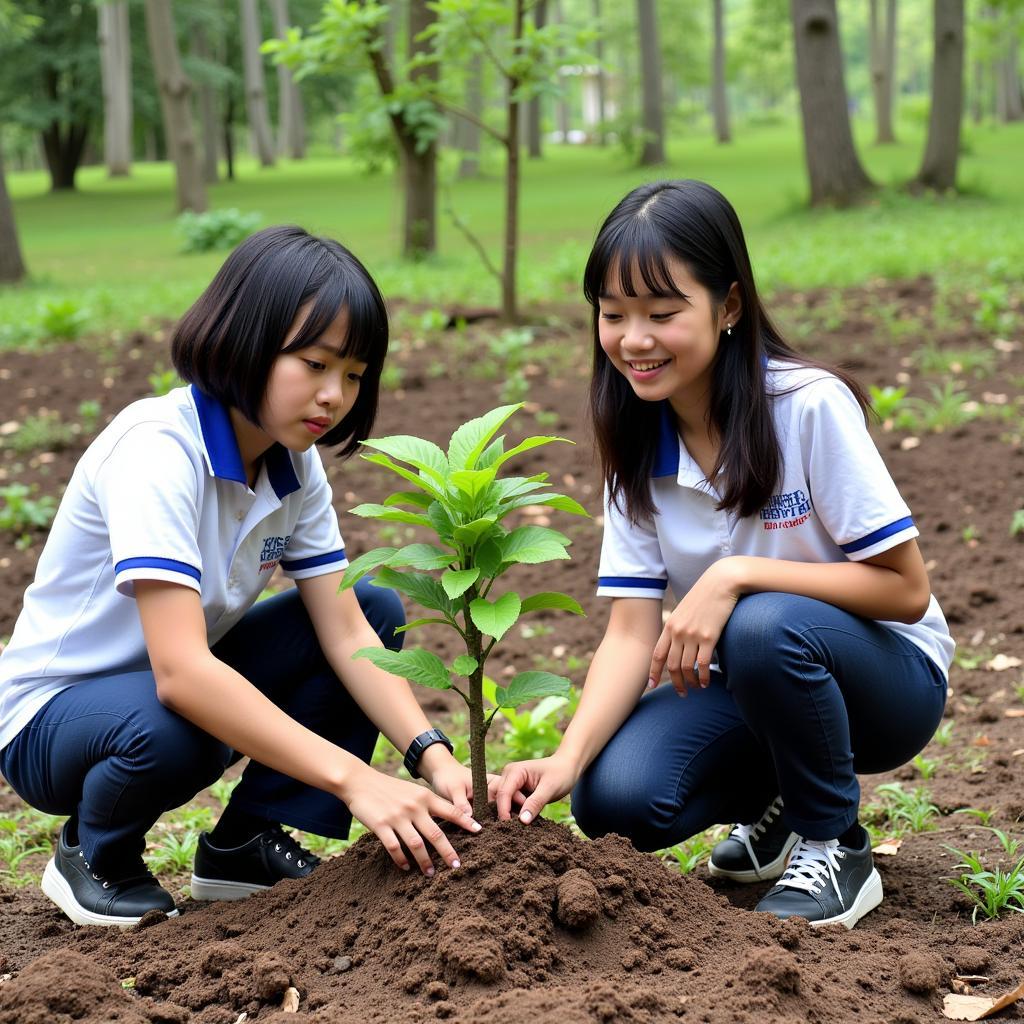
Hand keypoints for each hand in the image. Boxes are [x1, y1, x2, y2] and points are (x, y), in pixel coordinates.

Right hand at [341, 764, 480, 875]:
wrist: (360, 781)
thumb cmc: (389, 788)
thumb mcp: (412, 791)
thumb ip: (428, 804)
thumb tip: (448, 818)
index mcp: (424, 797)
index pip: (450, 810)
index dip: (465, 821)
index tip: (479, 831)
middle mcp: (414, 807)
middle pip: (436, 833)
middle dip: (448, 852)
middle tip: (457, 866)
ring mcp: (397, 817)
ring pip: (417, 844)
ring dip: (425, 861)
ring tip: (431, 874)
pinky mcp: (381, 825)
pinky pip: (394, 847)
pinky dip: (401, 860)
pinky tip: (406, 867)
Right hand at [494, 754, 579, 824]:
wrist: (568, 767)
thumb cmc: (560, 774)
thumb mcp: (550, 788)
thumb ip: (535, 803)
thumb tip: (522, 821)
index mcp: (514, 771)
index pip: (503, 793)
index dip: (504, 811)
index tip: (510, 826)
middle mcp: (508, 775)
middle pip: (497, 797)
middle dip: (504, 810)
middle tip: (520, 820)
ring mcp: (510, 783)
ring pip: (499, 801)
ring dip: (508, 811)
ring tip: (523, 818)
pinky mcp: (514, 791)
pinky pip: (507, 803)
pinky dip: (512, 811)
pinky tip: (522, 817)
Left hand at [649, 558, 741, 696]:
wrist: (721, 582)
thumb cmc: (705, 596)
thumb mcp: (686, 610)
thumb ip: (679, 626)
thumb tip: (678, 642)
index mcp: (670, 626)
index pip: (657, 654)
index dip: (653, 672)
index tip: (651, 685)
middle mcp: (678, 632)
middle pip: (671, 665)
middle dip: (675, 682)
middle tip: (681, 693)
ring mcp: (692, 635)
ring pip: (686, 667)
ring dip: (690, 682)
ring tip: (696, 688)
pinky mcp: (709, 637)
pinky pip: (703, 664)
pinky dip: (703, 676)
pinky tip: (706, 682)